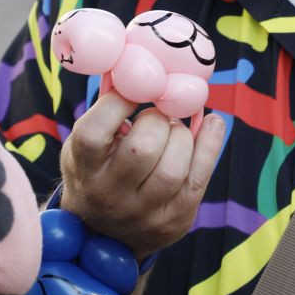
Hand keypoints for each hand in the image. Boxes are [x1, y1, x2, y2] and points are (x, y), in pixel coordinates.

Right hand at [59, 91, 224, 257]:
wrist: (104, 235)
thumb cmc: (97, 170)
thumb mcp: (86, 144)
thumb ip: (107, 107)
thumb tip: (131, 59)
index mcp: (82, 168)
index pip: (94, 131)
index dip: (120, 101)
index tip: (137, 87)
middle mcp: (108, 195)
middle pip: (142, 149)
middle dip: (157, 120)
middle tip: (159, 114)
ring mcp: (143, 213)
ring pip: (174, 167)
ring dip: (182, 135)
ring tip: (175, 129)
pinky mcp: (175, 220)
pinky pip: (200, 177)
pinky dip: (210, 143)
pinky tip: (212, 124)